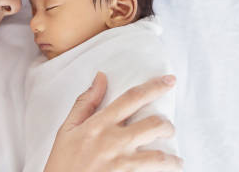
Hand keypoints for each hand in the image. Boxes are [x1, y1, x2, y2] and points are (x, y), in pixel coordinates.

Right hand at [44, 72, 182, 171]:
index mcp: (99, 124)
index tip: (169, 81)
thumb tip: (101, 77)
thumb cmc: (62, 162)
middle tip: (168, 130)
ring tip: (176, 161)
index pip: (132, 98)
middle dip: (168, 126)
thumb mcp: (67, 129)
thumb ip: (86, 102)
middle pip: (153, 124)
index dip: (154, 87)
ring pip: (159, 156)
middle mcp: (113, 141)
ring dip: (172, 159)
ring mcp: (121, 163)